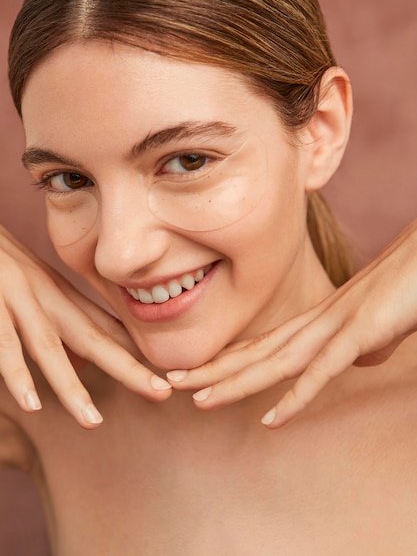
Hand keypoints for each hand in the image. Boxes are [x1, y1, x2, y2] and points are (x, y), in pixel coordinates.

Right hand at [0, 226, 170, 428]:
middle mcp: (45, 297)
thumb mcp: (34, 287)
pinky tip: (32, 404)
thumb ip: (60, 325)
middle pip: (91, 337)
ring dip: (71, 386)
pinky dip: (17, 375)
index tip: (168, 375)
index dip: (134, 352)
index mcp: (59, 295)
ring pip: (48, 347)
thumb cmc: (1, 264)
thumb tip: (87, 365)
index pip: (103, 327)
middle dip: (127, 368)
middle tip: (162, 393)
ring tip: (93, 421)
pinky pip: (4, 345)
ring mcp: (17, 300)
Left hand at [167, 218, 416, 427]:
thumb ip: (362, 342)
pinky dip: (295, 396)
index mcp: (317, 321)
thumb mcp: (376, 324)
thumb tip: (362, 357)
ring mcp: (335, 327)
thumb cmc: (405, 288)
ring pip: (275, 361)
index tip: (196, 373)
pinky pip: (321, 370)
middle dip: (213, 369)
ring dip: (235, 382)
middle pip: (256, 351)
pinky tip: (271, 420)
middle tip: (171, 381)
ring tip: (199, 401)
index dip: (227, 359)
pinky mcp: (359, 333)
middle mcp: (316, 322)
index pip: (263, 343)